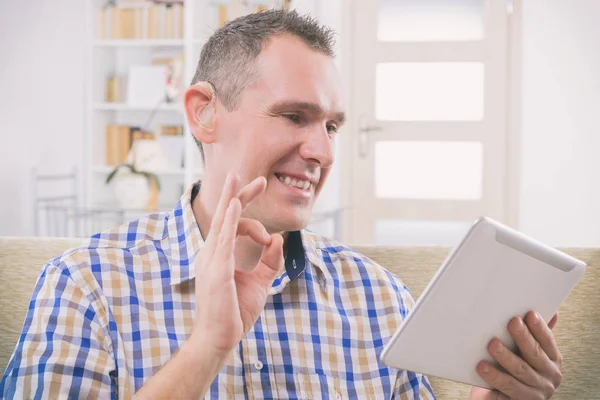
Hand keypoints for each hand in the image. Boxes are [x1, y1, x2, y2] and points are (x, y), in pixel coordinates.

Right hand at [192, 172, 283, 356]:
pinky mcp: (218, 268)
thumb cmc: (235, 312)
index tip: (269, 236)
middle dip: (239, 193)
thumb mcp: (259, 282)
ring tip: (238, 179)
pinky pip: (224, 238)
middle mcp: (212, 253)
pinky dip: (231, 219)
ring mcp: (211, 260)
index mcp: (219, 255)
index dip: (250, 219)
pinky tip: (237, 204)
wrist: (219, 338)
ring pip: (223, 222)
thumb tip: (278, 240)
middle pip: (225, 216)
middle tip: (257, 178)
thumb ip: (270, 261)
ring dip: (233, 198)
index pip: (232, 225)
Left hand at [470, 312, 561, 399]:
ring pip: (520, 371)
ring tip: (492, 344)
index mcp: (552, 360)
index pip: (548, 341)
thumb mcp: (526, 352)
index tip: (529, 314)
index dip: (540, 328)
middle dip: (523, 337)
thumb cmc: (513, 370)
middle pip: (535, 354)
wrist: (501, 399)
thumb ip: (536, 335)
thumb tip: (552, 311)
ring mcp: (536, 391)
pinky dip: (494, 376)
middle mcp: (549, 376)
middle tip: (512, 323)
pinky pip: (506, 387)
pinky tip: (482, 366)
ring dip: (506, 356)